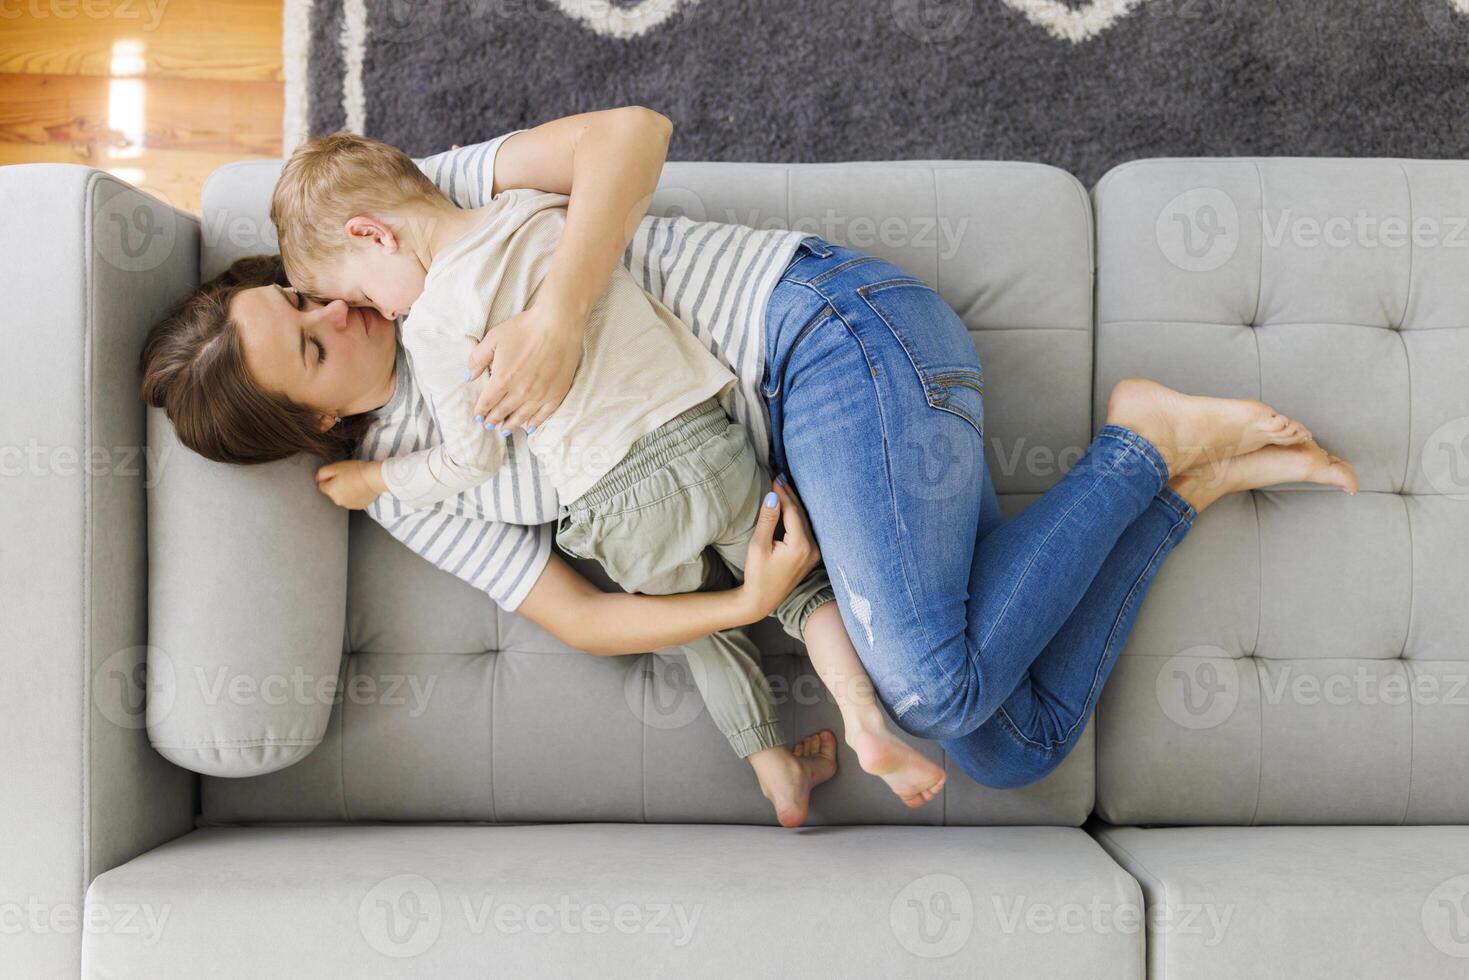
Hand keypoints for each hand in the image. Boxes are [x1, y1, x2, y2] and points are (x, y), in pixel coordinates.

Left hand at [315, 460, 384, 509]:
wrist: (375, 478)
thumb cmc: (356, 470)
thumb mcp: (336, 466)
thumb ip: (322, 473)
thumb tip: (317, 479)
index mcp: (330, 491)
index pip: (321, 485)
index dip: (328, 478)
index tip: (337, 473)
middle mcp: (337, 501)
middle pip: (332, 492)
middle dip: (336, 485)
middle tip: (347, 476)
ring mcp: (348, 505)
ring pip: (342, 497)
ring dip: (345, 491)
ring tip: (355, 482)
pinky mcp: (358, 506)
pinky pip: (352, 501)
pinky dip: (354, 495)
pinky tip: (360, 488)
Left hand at [467, 301, 584, 432]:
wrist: (557, 324)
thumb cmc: (524, 328)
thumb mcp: (494, 338)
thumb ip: (478, 358)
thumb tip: (469, 377)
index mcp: (502, 379)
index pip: (487, 402)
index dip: (481, 411)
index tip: (479, 416)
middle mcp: (519, 392)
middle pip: (502, 412)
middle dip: (493, 420)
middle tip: (489, 425)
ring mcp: (539, 395)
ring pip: (521, 417)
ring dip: (511, 425)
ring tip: (505, 430)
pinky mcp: (556, 394)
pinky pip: (543, 415)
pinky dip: (535, 422)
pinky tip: (529, 426)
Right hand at [736, 477, 820, 622]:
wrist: (762, 600)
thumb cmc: (757, 575)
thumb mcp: (758, 546)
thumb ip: (767, 520)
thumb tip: (772, 496)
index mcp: (800, 545)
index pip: (793, 511)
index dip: (783, 493)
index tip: (774, 478)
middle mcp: (812, 548)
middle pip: (801, 514)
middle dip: (790, 495)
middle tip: (779, 476)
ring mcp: (813, 552)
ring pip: (804, 521)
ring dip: (794, 504)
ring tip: (783, 486)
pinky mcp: (810, 555)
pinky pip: (805, 529)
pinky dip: (796, 516)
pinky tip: (789, 506)